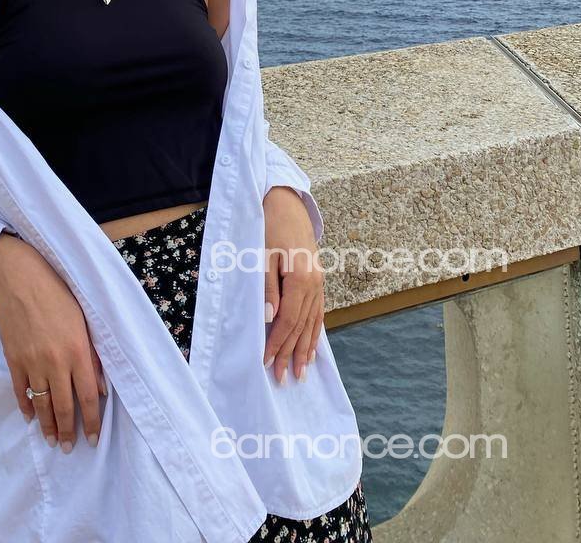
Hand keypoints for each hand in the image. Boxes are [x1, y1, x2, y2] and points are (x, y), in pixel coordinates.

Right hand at [0, 233, 107, 450]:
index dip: (91, 422)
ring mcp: (32, 363)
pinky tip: (31, 417)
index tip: (93, 439)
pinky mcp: (13, 359)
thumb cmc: (57, 293)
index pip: (87, 397)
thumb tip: (100, 388)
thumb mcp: (83, 321)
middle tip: (69, 448)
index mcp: (77, 351)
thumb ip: (92, 356)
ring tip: (52, 441)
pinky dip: (26, 407)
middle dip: (68, 431)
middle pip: (64, 406)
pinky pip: (20, 391)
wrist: (20, 278)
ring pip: (42, 404)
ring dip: (48, 426)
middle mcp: (56, 362)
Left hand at [261, 186, 324, 384]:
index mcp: (299, 278)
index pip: (287, 320)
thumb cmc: (268, 226)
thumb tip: (270, 319)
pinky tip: (313, 346)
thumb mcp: (262, 255)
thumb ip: (267, 288)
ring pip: (313, 322)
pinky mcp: (318, 279)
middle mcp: (314, 284)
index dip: (276, 343)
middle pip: (301, 326)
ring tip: (301, 371)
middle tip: (283, 379)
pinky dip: (315, 331)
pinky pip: (319, 312)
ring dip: (306, 348)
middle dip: (291, 353)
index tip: (266, 362)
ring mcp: (319, 282)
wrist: (285, 202)